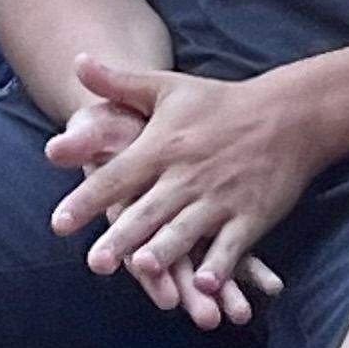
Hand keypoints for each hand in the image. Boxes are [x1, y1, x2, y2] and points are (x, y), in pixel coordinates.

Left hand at [46, 54, 322, 329]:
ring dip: (166, 252)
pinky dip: (220, 266)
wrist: (290, 113)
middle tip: (94, 264)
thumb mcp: (167, 87)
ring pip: (187, 231)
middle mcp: (188, 175)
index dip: (87, 200)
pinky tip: (205, 285)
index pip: (117, 176)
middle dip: (121, 239)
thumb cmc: (220, 103)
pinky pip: (232, 247)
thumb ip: (119, 83)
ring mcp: (221, 198)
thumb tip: (76, 62)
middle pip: (148, 211)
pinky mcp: (251, 216)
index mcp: (163, 146)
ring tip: (144, 270)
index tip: (58, 223)